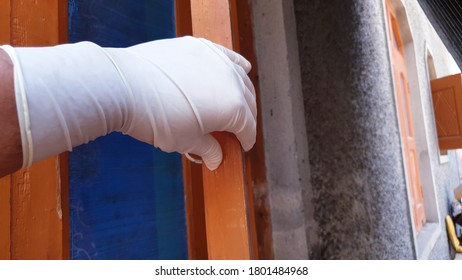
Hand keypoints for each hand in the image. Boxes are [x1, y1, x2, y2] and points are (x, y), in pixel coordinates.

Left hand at [108, 36, 256, 169]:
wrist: (124, 87)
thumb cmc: (155, 119)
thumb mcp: (185, 141)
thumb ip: (208, 149)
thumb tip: (217, 159)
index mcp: (233, 108)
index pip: (247, 127)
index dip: (246, 140)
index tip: (242, 146)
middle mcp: (232, 81)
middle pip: (248, 102)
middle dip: (246, 118)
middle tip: (236, 130)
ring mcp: (217, 60)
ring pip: (241, 78)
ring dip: (243, 93)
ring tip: (237, 104)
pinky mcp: (201, 47)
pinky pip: (228, 56)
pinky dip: (237, 65)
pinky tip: (242, 69)